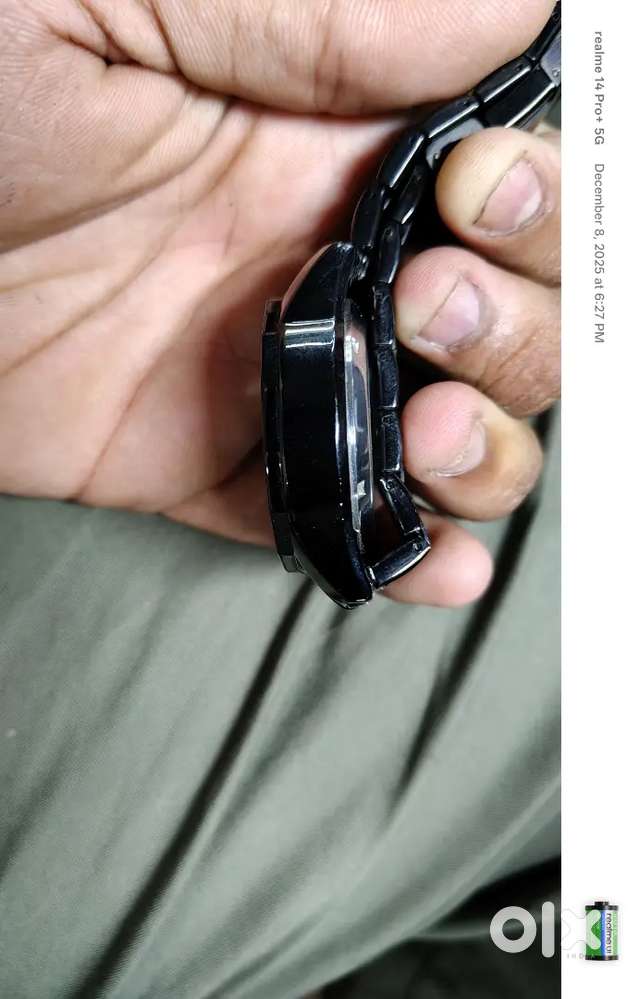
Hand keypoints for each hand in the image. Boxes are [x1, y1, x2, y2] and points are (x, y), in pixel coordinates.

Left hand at [0, 0, 557, 606]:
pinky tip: (430, 558)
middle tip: (431, 308)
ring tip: (430, 439)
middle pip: (498, 309)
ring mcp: (262, 361)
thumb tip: (503, 17)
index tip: (475, 200)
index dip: (538, 200)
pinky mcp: (194, 454)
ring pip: (431, 423)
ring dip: (481, 448)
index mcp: (323, 116)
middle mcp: (314, 242)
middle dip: (516, 329)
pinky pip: (311, 510)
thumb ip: (333, 3)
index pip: (504, 167)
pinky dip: (386, 543)